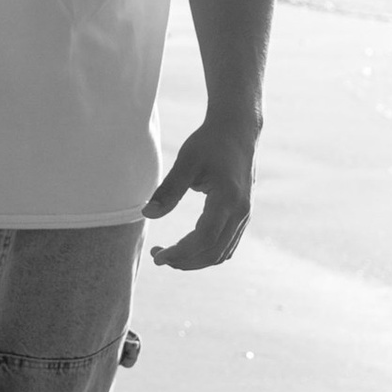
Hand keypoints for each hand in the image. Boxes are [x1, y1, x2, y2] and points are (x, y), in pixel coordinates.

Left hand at [144, 118, 257, 269]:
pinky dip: (206, 252)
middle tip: (157, 257)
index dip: (180, 253)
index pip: (204, 239)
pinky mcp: (242, 215)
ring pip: (222, 253)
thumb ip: (168, 190)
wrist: (238, 130)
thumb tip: (146, 214)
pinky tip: (186, 247)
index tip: (157, 256)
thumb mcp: (186, 161)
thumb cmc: (210, 142)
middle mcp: (241, 212)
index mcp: (228, 199)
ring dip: (195, 260)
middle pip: (214, 253)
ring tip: (168, 254)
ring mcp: (244, 215)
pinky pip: (227, 245)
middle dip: (184, 261)